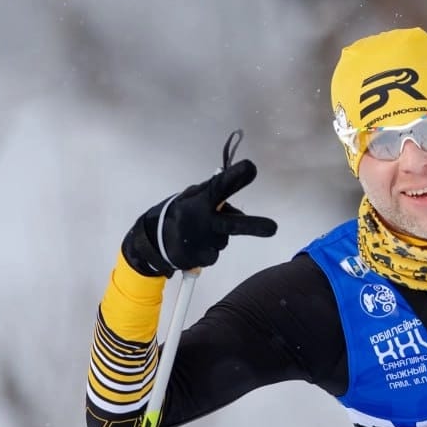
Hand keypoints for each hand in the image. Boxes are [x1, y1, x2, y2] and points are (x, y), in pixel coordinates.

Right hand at [122, 159, 276, 276]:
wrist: (153, 241)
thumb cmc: (180, 213)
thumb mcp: (192, 198)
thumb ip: (213, 197)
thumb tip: (235, 199)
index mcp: (201, 201)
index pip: (220, 186)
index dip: (235, 177)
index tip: (250, 167)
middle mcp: (203, 221)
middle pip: (233, 225)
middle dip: (254, 226)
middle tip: (273, 228)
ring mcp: (202, 242)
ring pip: (223, 239)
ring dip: (215, 236)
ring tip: (197, 232)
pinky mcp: (201, 259)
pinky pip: (214, 253)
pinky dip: (208, 249)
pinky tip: (195, 244)